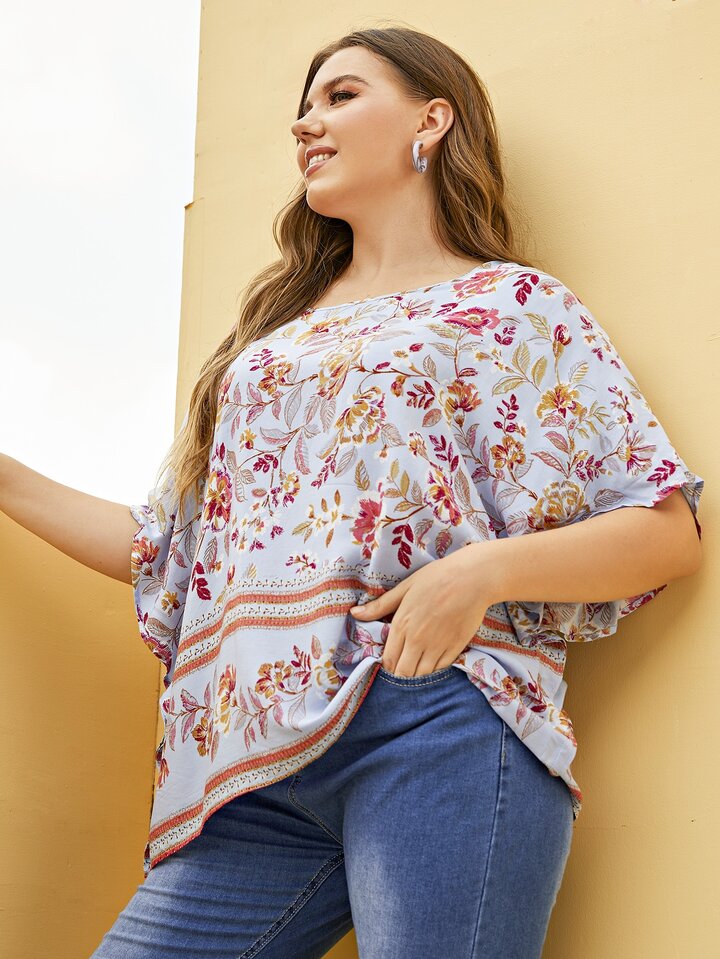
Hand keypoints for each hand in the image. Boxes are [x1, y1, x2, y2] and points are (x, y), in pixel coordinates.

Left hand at [349, 549, 491, 677]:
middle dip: (400, 675)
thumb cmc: (436, 578)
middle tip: (402, 669)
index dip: (387, 666)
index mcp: (401, 624)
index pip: (388, 659)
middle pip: (403, 672)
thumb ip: (380, 605)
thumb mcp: (405, 587)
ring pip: (421, 675)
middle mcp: (417, 640)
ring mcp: (437, 646)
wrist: (472, 578)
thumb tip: (354, 614)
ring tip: (415, 670)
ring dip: (416, 676)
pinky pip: (441, 669)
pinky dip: (435, 671)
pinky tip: (433, 665)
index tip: (390, 663)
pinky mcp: (455, 648)